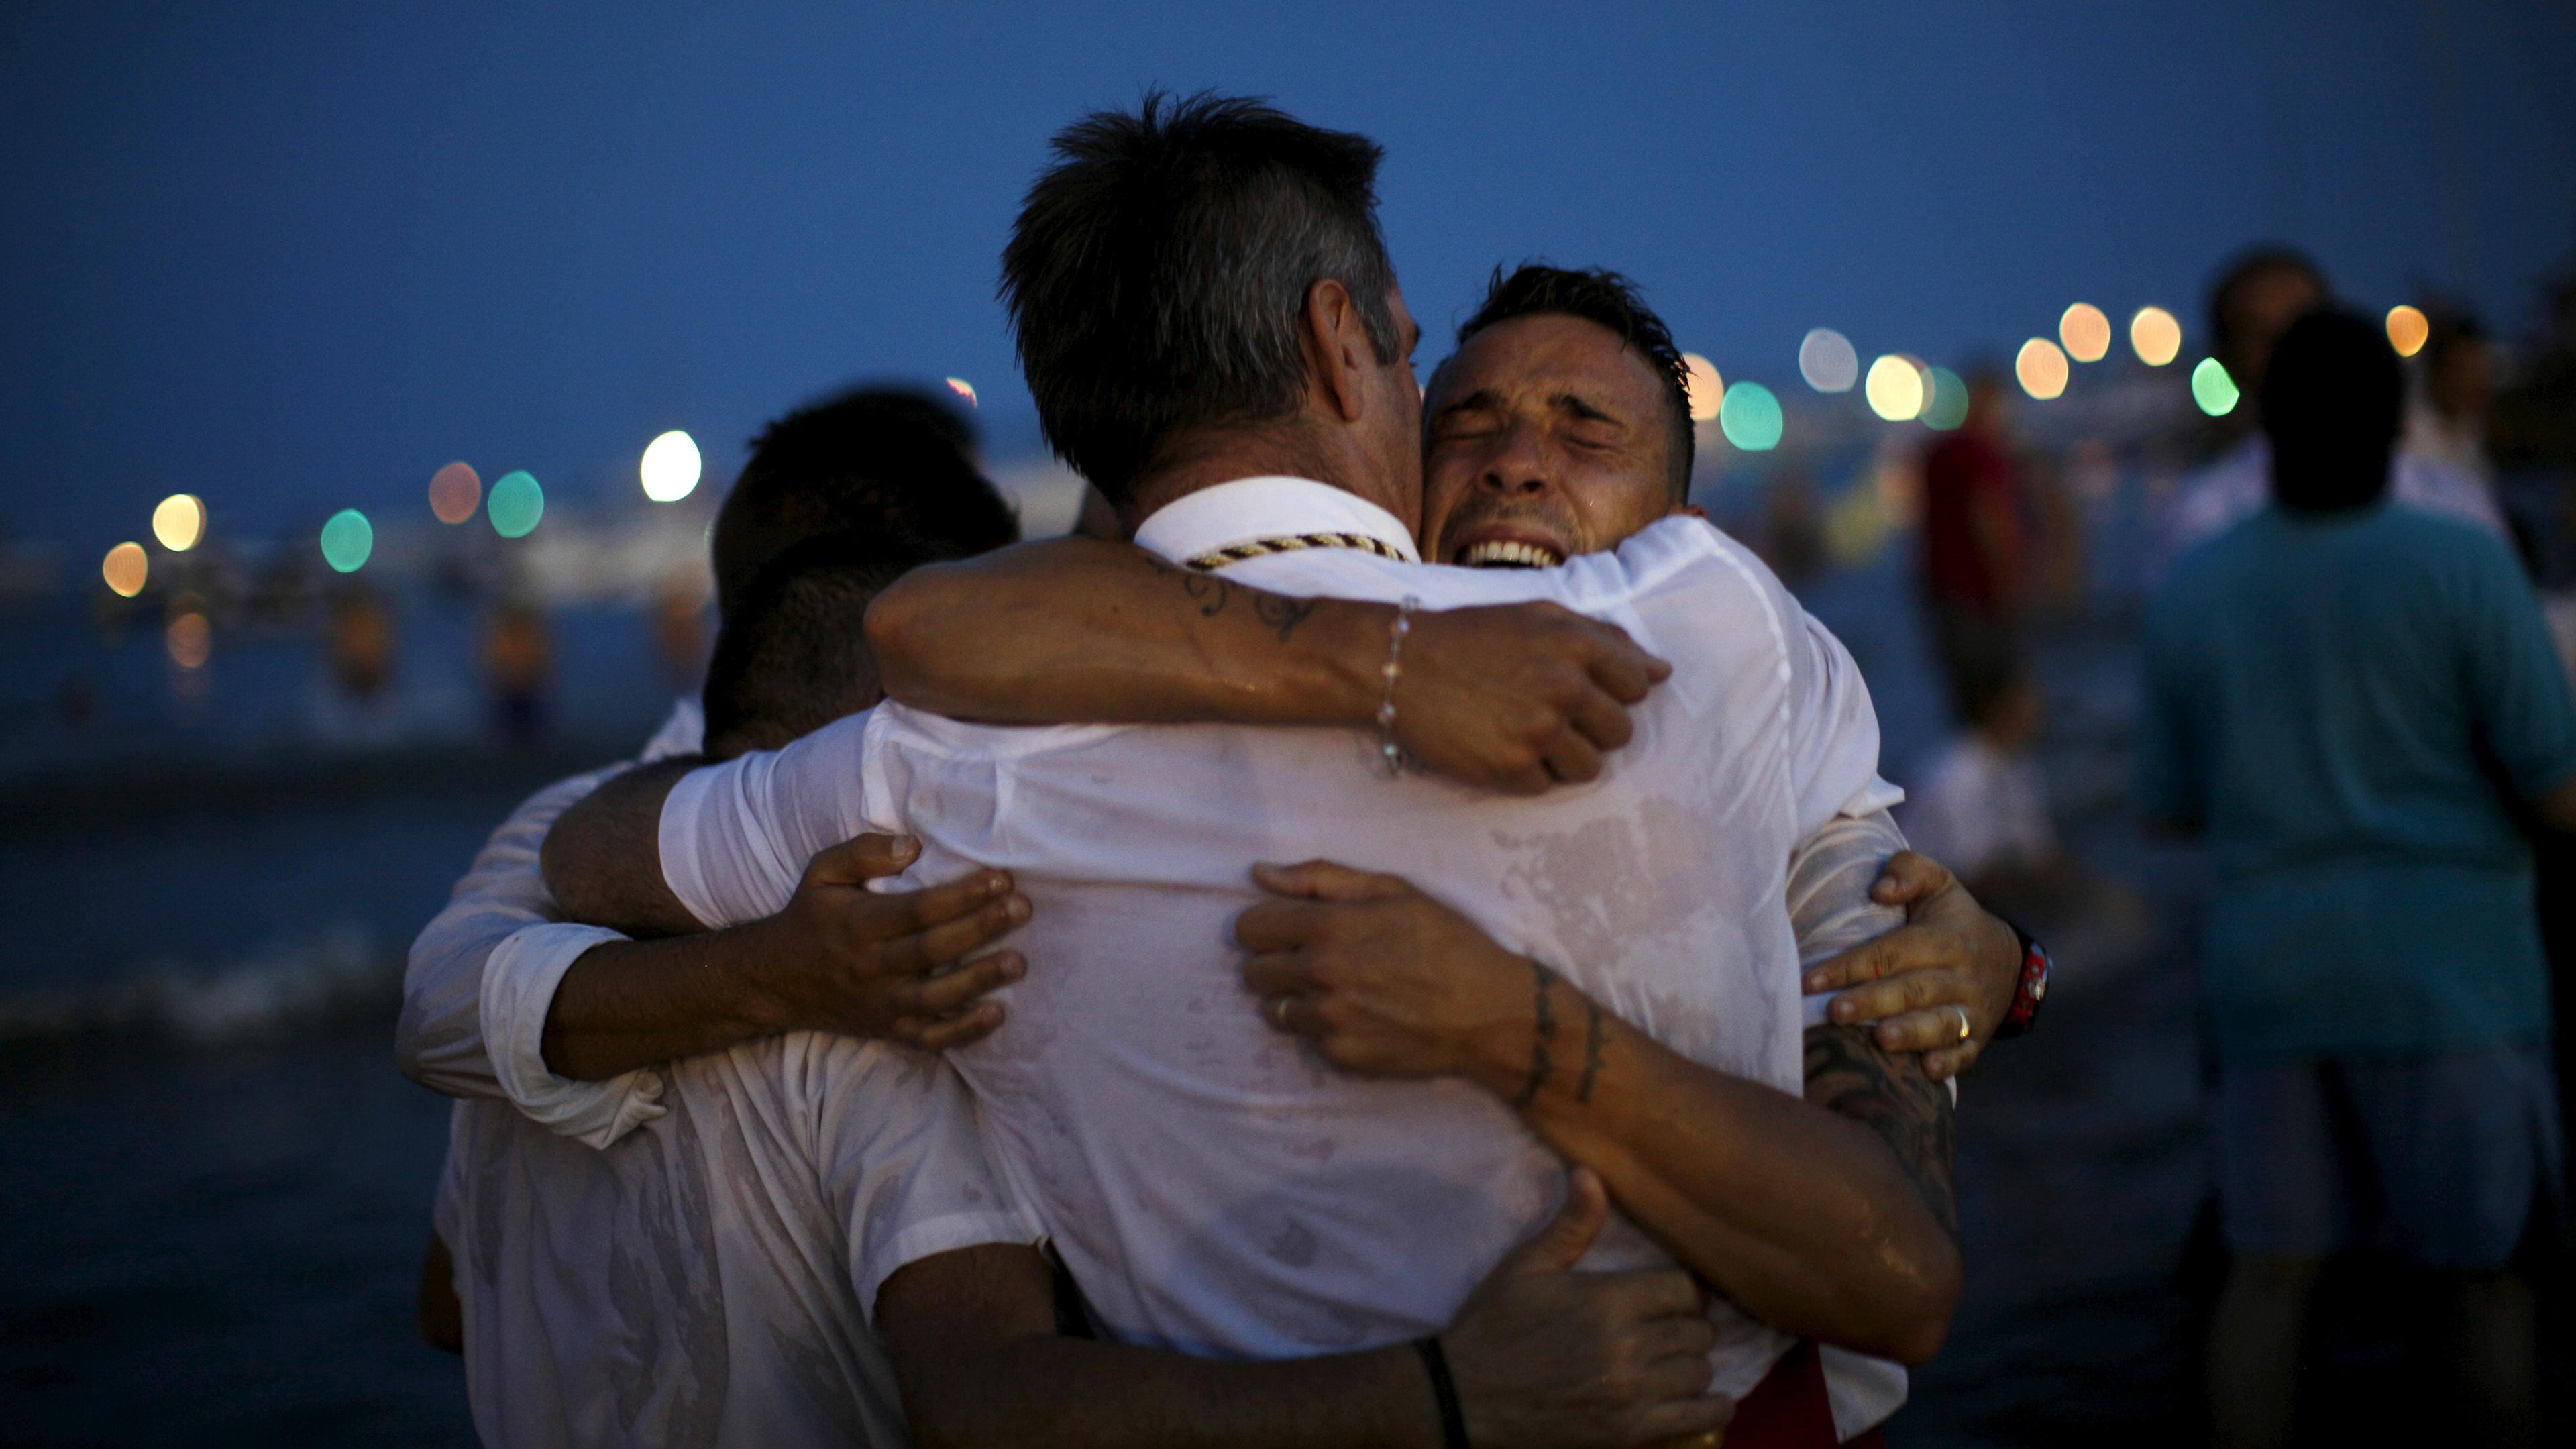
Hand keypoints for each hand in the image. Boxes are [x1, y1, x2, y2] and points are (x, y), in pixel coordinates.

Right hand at [749, 833, 1029, 1049]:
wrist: (776, 981)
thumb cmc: (812, 916)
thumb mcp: (822, 872)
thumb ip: (863, 851)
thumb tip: (913, 845)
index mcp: (858, 924)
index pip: (917, 909)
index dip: (960, 894)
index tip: (1001, 877)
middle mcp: (870, 967)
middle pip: (932, 950)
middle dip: (980, 929)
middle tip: (1022, 908)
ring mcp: (881, 1004)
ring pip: (935, 997)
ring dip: (979, 981)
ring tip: (1019, 962)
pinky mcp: (889, 1030)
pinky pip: (929, 1038)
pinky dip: (963, 1032)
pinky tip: (997, 1014)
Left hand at [1237, 860, 1532, 1087]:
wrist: (1488, 1011)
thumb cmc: (1445, 941)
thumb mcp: (1392, 890)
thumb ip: (1319, 878)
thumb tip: (1259, 873)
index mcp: (1328, 927)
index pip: (1249, 928)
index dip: (1266, 925)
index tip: (1288, 928)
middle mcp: (1320, 975)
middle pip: (1252, 972)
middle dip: (1276, 962)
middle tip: (1313, 960)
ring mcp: (1329, 1020)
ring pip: (1274, 1010)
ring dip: (1295, 999)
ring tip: (1337, 990)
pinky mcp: (1342, 1055)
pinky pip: (1307, 1040)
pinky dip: (1324, 1028)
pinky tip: (1359, 1015)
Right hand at [1393, 602, 1671, 793]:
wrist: (1398, 664)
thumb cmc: (1471, 638)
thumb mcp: (1538, 616)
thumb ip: (1604, 638)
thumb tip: (1661, 671)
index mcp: (1577, 644)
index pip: (1638, 685)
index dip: (1612, 691)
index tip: (1579, 690)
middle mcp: (1565, 687)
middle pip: (1621, 732)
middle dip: (1592, 728)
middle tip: (1548, 714)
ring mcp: (1539, 731)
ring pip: (1589, 767)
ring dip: (1563, 756)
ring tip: (1524, 733)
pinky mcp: (1511, 768)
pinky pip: (1546, 786)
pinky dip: (1527, 773)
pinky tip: (1498, 745)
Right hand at [1442, 1168, 1732, 1448]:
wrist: (1462, 1398)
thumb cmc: (1493, 1327)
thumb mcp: (1525, 1267)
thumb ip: (1571, 1225)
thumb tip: (1591, 1173)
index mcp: (1608, 1300)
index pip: (1685, 1289)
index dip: (1685, 1291)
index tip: (1674, 1297)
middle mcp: (1628, 1346)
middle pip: (1697, 1331)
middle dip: (1689, 1327)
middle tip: (1672, 1330)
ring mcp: (1632, 1394)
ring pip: (1700, 1372)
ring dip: (1693, 1365)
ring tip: (1675, 1363)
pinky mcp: (1630, 1433)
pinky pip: (1700, 1419)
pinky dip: (1711, 1408)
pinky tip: (1704, 1400)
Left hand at [1800, 851, 2018, 1079]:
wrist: (2009, 960)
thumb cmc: (1953, 920)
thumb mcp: (1939, 882)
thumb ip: (1908, 871)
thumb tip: (1879, 890)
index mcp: (1944, 938)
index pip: (1892, 951)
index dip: (1852, 965)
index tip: (1812, 980)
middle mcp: (1959, 975)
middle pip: (1913, 989)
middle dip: (1873, 1001)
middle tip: (1835, 1012)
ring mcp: (1971, 1009)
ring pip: (1941, 1023)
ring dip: (1911, 1033)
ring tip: (1880, 1040)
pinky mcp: (1978, 1038)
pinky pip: (1966, 1053)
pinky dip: (1949, 1063)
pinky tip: (1927, 1069)